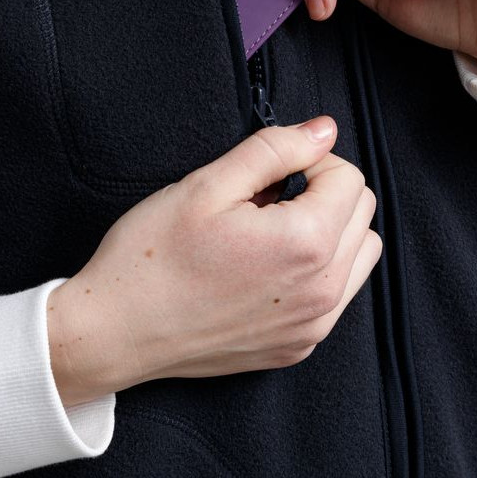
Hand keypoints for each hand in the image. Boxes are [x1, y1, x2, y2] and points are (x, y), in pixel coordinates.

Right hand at [46, 116, 380, 406]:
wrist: (114, 331)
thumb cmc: (151, 257)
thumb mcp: (208, 183)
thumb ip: (275, 149)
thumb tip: (324, 130)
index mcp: (305, 245)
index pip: (349, 178)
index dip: (309, 160)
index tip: (269, 170)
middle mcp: (322, 292)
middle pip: (362, 214)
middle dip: (323, 191)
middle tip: (266, 196)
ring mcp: (312, 326)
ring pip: (359, 255)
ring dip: (331, 230)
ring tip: (272, 228)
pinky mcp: (298, 347)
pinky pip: (337, 295)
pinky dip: (319, 270)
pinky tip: (268, 264)